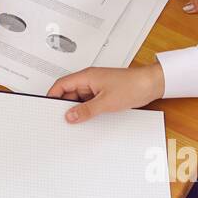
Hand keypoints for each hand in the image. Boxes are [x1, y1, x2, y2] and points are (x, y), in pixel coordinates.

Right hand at [47, 64, 164, 122]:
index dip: (52, 95)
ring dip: (77, 109)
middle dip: (64, 105)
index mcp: (86, 76)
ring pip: (79, 98)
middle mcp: (89, 80)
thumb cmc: (132, 85)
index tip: (46, 107)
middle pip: (69, 93)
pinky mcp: (104, 93)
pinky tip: (88, 118)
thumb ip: (86, 110)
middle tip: (61, 118)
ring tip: (77, 120)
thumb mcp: (106, 102)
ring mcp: (97, 87)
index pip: (61, 84)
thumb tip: (70, 116)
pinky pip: (89, 102)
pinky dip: (87, 110)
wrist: (151, 84)